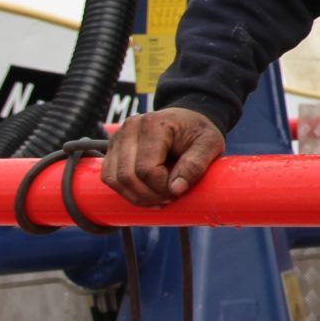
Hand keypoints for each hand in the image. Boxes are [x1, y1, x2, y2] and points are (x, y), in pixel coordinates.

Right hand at [101, 107, 225, 205]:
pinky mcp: (112, 149)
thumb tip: (176, 189)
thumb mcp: (210, 144)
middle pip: (127, 176)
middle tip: (168, 198)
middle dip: (148, 195)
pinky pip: (109, 178)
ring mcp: (117, 138)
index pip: (147, 169)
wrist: (186, 122)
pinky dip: (126, 191)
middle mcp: (130, 128)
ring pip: (114, 180)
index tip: (178, 190)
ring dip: (136, 196)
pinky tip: (146, 194)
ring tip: (158, 198)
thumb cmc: (198, 133)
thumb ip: (196, 164)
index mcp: (153, 124)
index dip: (161, 188)